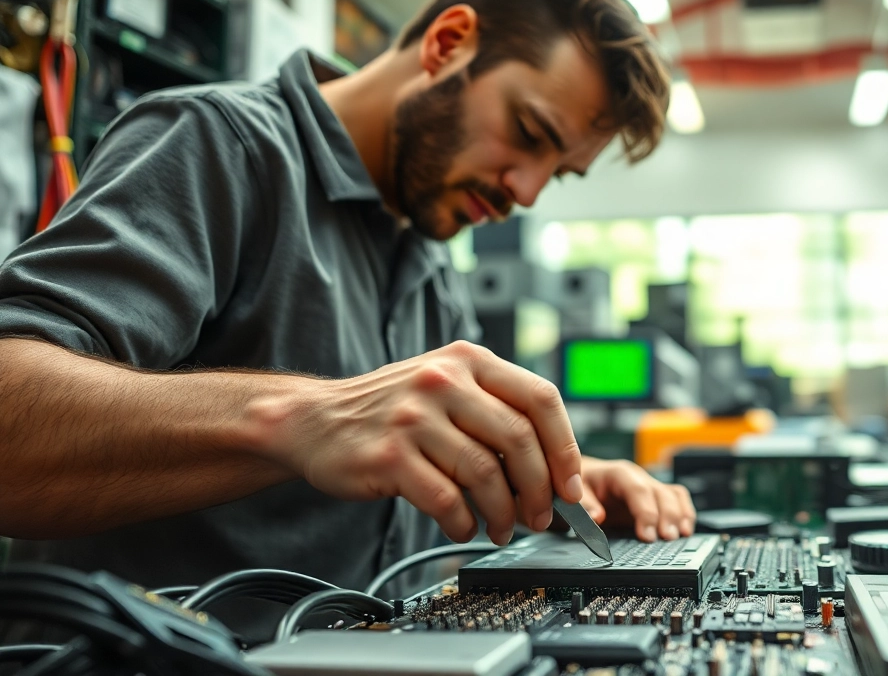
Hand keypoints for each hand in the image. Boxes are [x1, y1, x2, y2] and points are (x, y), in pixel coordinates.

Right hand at [262, 341, 582, 545]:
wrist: (314, 421)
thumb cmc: (392, 410)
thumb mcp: (447, 386)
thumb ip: (496, 410)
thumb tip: (554, 468)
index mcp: (470, 360)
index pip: (541, 398)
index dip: (565, 447)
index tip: (572, 485)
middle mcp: (444, 380)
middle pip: (519, 438)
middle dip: (540, 488)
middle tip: (542, 517)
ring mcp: (414, 416)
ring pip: (485, 472)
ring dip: (504, 512)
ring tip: (502, 528)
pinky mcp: (389, 455)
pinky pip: (445, 499)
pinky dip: (464, 522)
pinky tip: (464, 527)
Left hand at [575, 457, 695, 541]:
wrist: (585, 478)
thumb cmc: (581, 486)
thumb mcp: (575, 494)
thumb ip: (584, 505)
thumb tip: (598, 517)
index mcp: (618, 474)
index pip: (637, 490)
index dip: (646, 512)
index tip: (647, 535)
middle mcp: (638, 477)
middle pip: (660, 493)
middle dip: (667, 516)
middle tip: (667, 538)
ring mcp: (650, 485)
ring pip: (673, 495)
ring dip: (680, 515)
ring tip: (680, 536)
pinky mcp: (656, 496)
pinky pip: (677, 498)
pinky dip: (685, 513)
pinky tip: (686, 529)